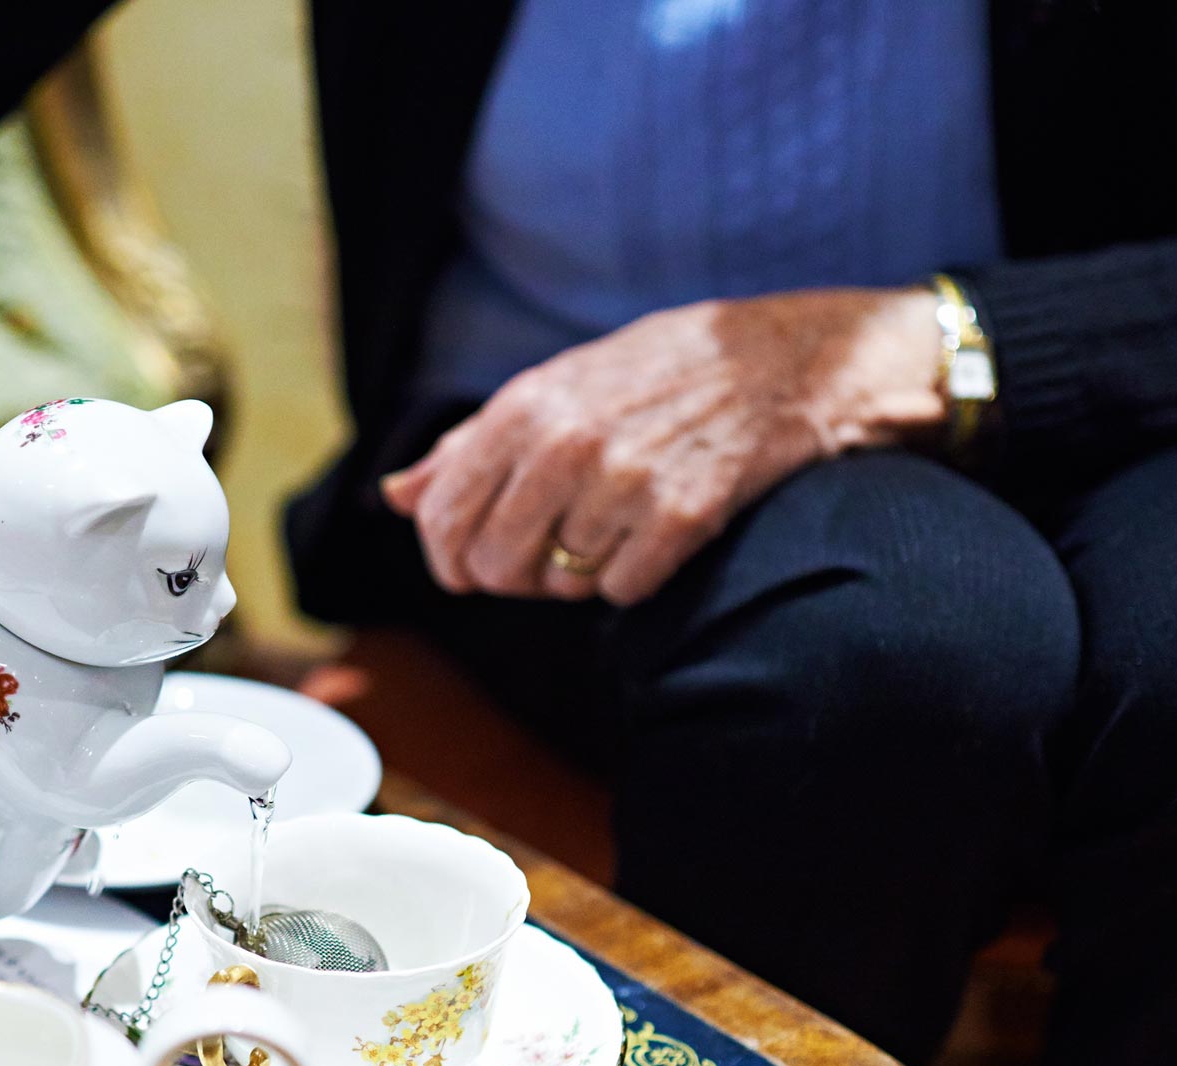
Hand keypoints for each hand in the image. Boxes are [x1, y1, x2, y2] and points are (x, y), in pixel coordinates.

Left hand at [379, 288, 944, 605]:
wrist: (781, 361)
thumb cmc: (656, 374)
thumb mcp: (553, 386)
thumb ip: (468, 446)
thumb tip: (395, 497)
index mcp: (524, 409)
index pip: (443, 518)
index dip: (446, 559)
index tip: (464, 568)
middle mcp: (566, 446)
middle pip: (494, 566)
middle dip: (510, 577)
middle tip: (542, 556)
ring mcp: (624, 484)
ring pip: (559, 585)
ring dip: (576, 574)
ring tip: (607, 528)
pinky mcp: (680, 519)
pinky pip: (619, 592)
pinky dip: (629, 579)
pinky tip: (648, 539)